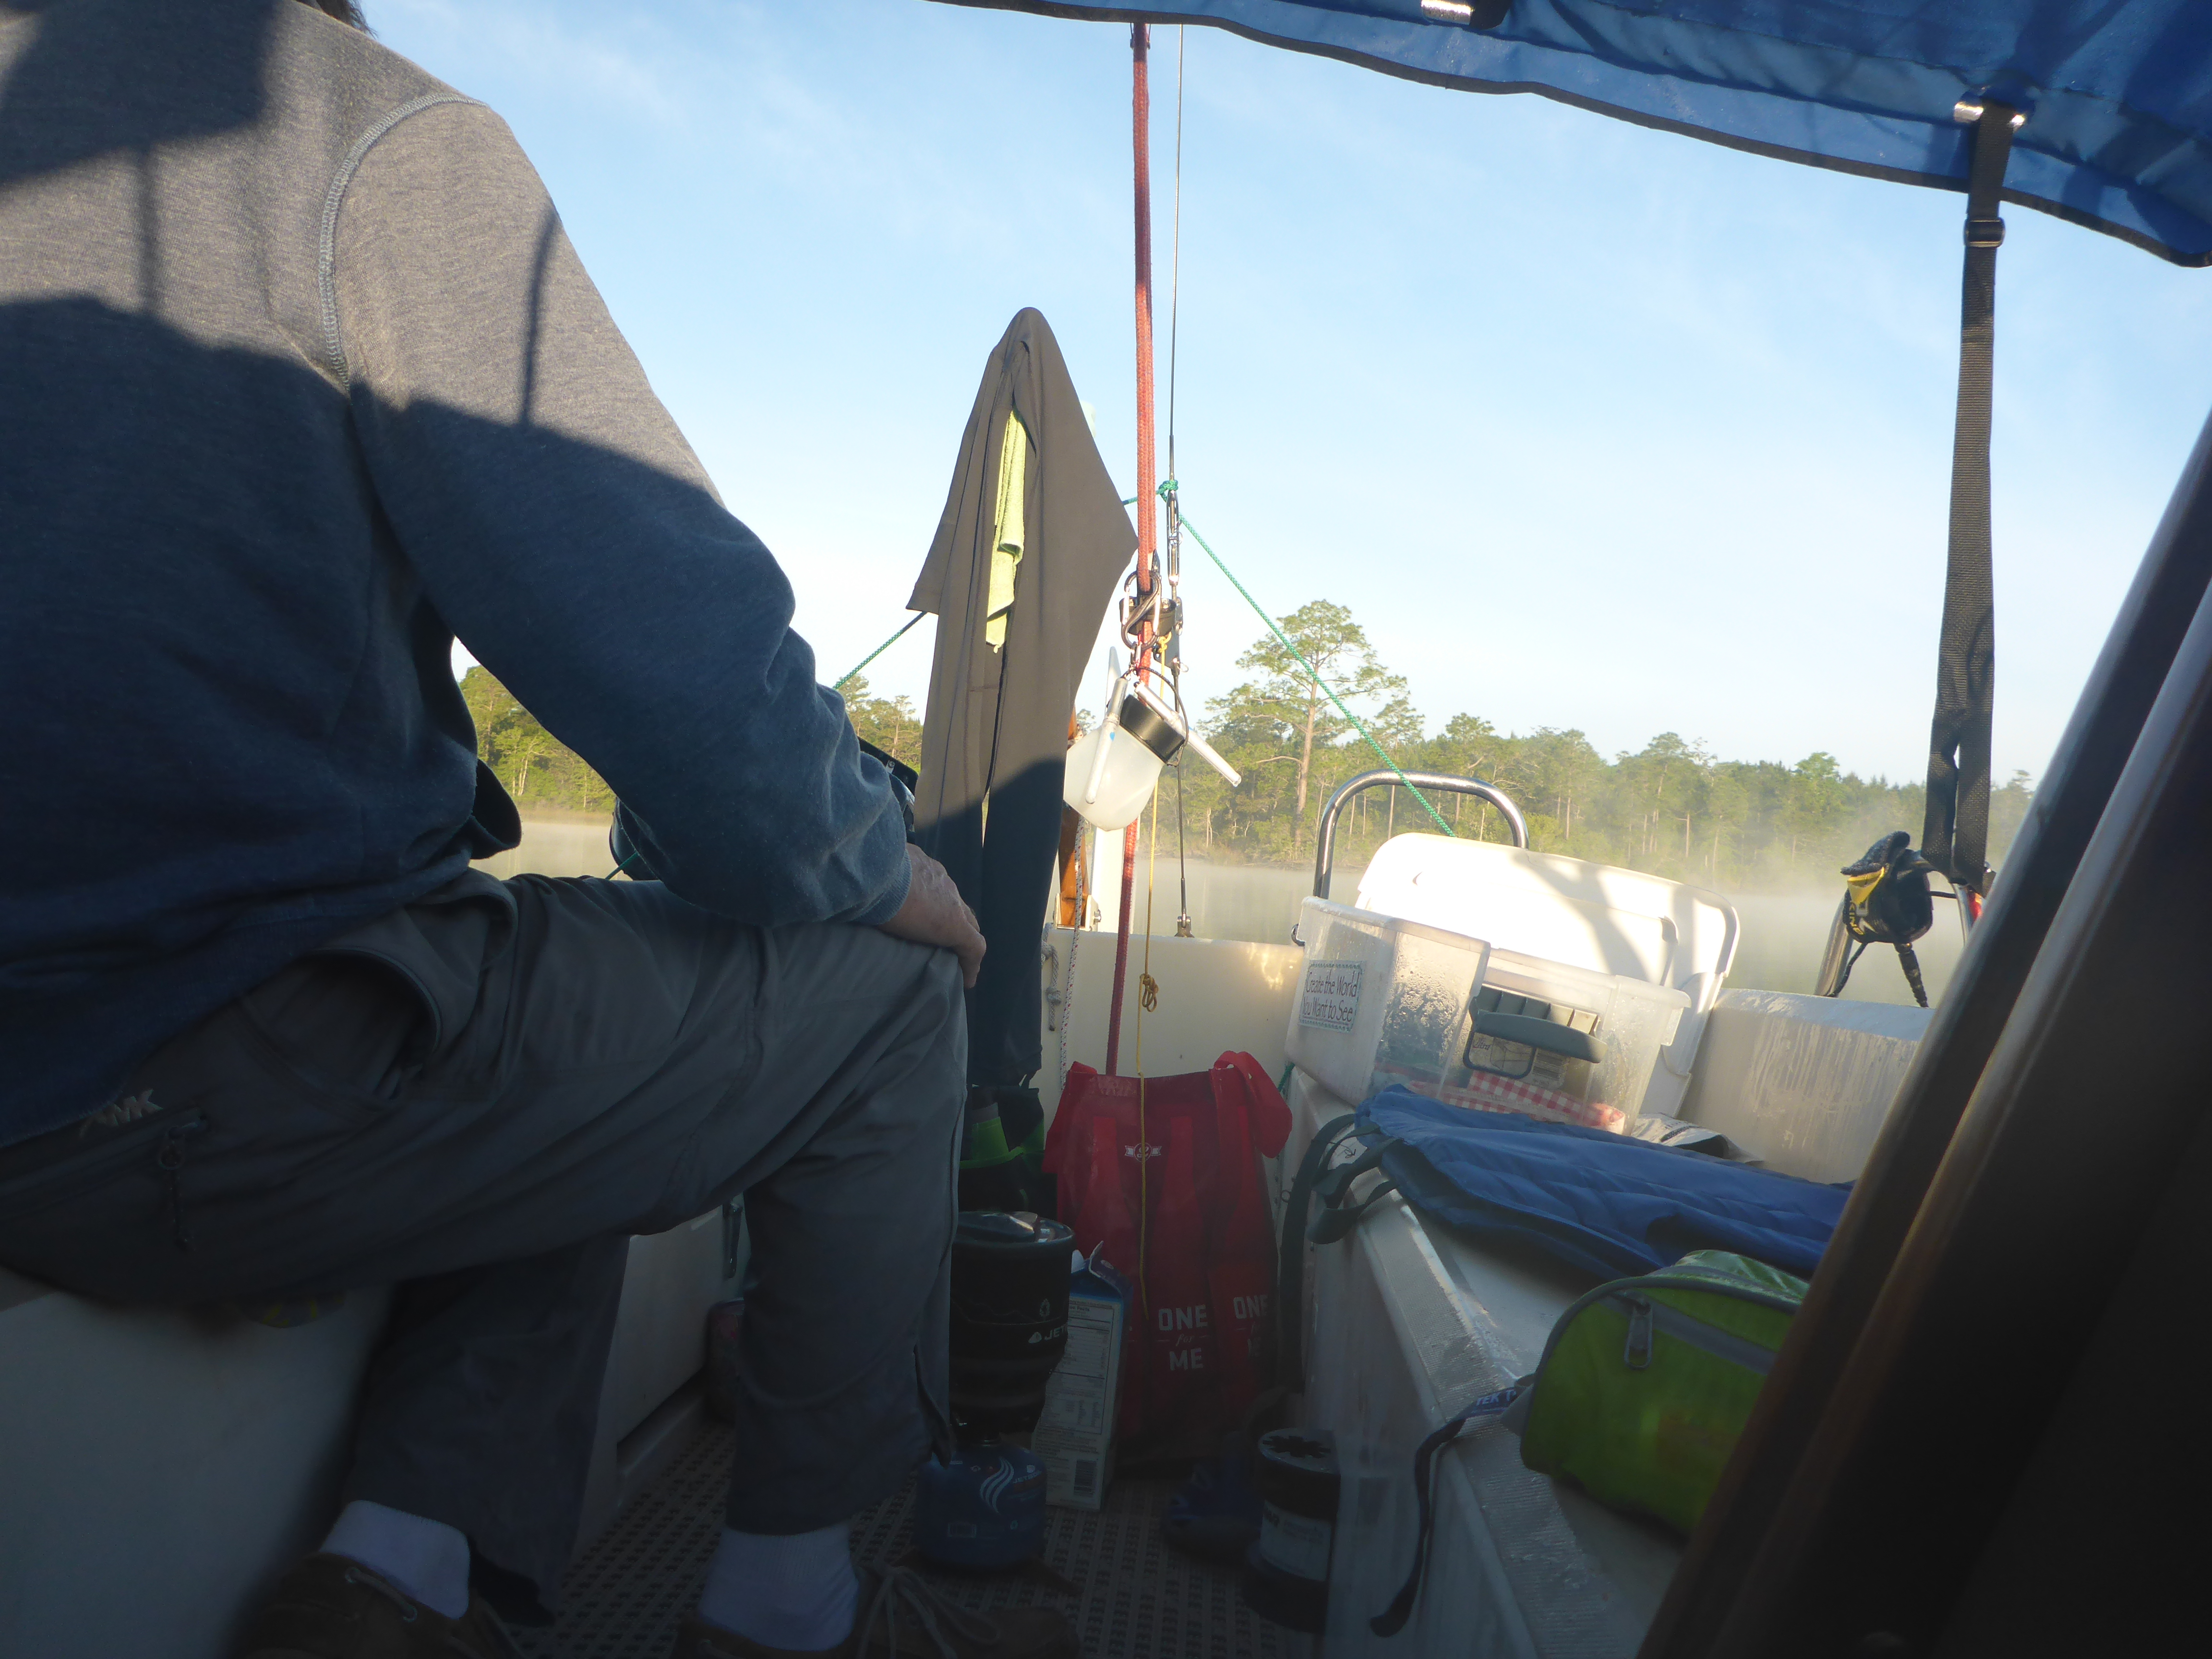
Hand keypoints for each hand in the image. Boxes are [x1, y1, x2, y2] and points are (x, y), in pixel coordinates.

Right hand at [878, 843, 985, 987]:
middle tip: (942, 940)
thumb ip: (870, 881)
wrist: (875, 873)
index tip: (927, 916)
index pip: (934, 887)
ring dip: (961, 939)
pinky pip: (973, 947)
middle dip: (953, 919)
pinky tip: (967, 980)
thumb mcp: (867, 874)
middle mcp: (939, 880)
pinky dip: (971, 963)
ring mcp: (951, 902)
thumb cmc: (864, 871)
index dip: (934, 903)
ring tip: (954, 959)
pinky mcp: (955, 925)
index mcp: (920, 867)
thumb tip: (850, 889)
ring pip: (967, 922)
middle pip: (955, 903)